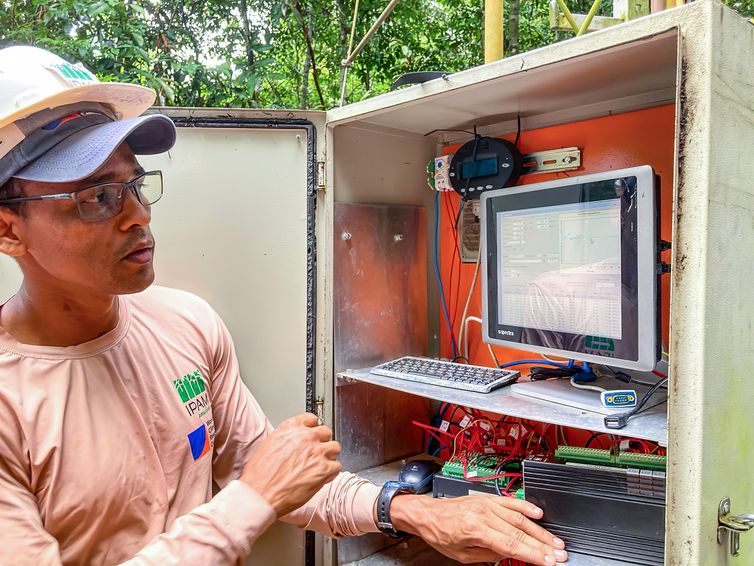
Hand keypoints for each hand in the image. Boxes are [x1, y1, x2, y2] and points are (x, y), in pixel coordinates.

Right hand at [240, 413, 341, 516]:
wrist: (260, 494)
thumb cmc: (259, 475)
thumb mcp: (269, 444)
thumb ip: (287, 438)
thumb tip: (294, 442)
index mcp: (291, 427)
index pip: (312, 419)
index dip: (313, 429)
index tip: (313, 435)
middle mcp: (306, 436)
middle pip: (326, 432)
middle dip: (322, 442)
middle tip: (315, 453)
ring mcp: (317, 451)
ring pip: (335, 447)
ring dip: (329, 456)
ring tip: (319, 466)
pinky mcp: (324, 469)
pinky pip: (337, 466)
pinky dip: (331, 472)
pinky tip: (321, 477)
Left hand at [389, 494, 567, 564]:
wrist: (427, 513)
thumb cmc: (440, 534)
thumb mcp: (462, 556)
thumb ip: (488, 555)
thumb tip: (509, 555)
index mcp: (476, 529)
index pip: (512, 545)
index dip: (533, 554)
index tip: (549, 561)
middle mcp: (483, 513)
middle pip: (519, 531)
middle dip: (542, 544)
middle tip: (560, 553)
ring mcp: (486, 503)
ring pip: (519, 517)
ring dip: (539, 529)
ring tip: (555, 540)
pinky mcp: (487, 498)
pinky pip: (510, 501)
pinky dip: (526, 507)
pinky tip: (539, 514)